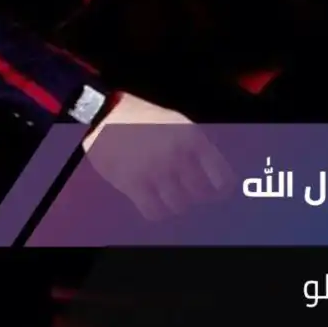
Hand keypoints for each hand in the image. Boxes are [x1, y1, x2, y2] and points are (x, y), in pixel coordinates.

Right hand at [81, 92, 233, 220]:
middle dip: (194, 194)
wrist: (106, 114)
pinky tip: (151, 201)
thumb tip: (213, 173)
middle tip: (185, 189)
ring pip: (179, 206)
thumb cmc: (143, 117)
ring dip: (174, 202)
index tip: (216, 192)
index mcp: (192, 138)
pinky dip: (155, 210)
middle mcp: (178, 155)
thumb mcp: (177, 122)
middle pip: (200, 194)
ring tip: (165, 193)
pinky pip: (155, 212)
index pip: (222, 177)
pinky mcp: (134, 184)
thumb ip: (196, 146)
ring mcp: (157, 171)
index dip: (220, 189)